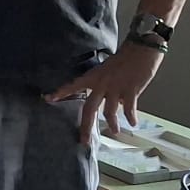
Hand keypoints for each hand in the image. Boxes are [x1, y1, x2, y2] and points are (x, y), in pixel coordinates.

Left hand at [45, 44, 163, 143]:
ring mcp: (115, 88)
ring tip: (115, 131)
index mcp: (94, 76)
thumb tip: (111, 102)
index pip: (73, 85)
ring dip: (111, 124)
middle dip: (86, 127)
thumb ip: (105, 86)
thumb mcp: (108, 70)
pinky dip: (131, 117)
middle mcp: (101, 84)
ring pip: (109, 112)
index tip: (47, 99)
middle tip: (84, 140)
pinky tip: (133, 123)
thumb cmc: (126, 58)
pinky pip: (128, 109)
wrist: (141, 49)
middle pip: (89, 108)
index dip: (61, 92)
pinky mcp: (130, 91)